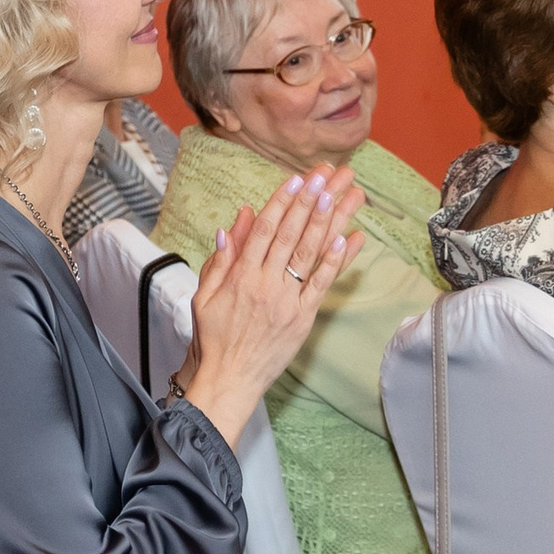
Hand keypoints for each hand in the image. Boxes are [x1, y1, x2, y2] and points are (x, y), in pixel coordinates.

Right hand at [176, 168, 365, 443]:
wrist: (229, 378)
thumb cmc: (213, 338)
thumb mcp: (204, 295)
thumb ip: (221, 260)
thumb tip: (233, 225)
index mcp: (240, 276)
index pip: (266, 231)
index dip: (283, 202)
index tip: (298, 179)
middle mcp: (266, 284)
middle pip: (293, 234)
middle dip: (312, 201)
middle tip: (328, 175)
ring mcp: (287, 301)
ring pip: (311, 254)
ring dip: (329, 222)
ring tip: (345, 196)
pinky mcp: (303, 318)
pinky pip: (322, 285)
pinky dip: (335, 262)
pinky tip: (348, 238)